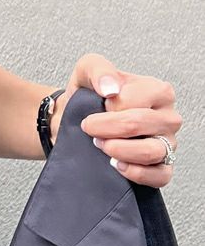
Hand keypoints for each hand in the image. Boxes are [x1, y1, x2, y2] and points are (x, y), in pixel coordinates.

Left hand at [51, 52, 180, 188]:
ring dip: (119, 150)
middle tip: (89, 129)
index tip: (94, 110)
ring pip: (152, 151)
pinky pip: (159, 175)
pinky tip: (117, 165)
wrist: (77, 121)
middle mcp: (167, 117)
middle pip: (140, 124)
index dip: (106, 109)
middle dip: (106, 129)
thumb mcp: (87, 71)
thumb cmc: (89, 96)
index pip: (133, 101)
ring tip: (101, 145)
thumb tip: (110, 89)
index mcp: (158, 91)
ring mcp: (168, 143)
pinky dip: (137, 173)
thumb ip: (99, 70)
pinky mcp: (162, 167)